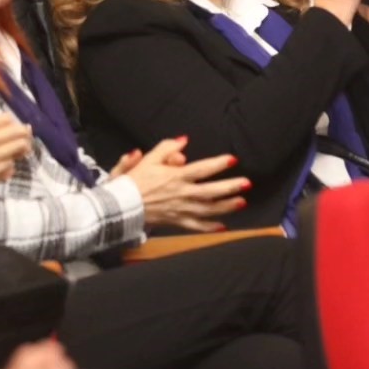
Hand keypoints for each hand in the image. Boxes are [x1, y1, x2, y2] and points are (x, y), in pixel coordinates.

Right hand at [124, 138, 249, 231]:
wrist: (121, 205)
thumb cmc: (134, 181)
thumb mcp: (149, 159)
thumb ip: (167, 148)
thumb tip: (184, 141)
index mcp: (176, 176)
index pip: (202, 169)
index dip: (218, 164)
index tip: (233, 160)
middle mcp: (182, 194)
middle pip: (211, 191)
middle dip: (230, 187)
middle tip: (247, 184)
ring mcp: (180, 210)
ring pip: (208, 210)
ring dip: (226, 207)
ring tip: (242, 202)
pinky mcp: (176, 222)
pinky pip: (196, 227)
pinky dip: (210, 228)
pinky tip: (223, 227)